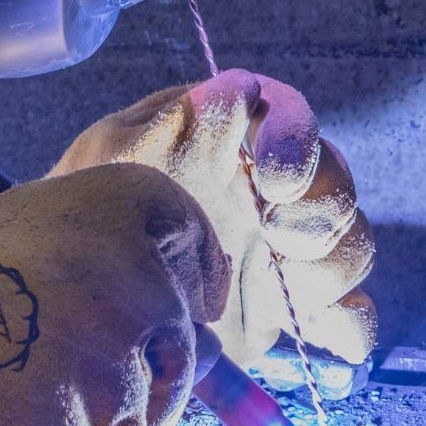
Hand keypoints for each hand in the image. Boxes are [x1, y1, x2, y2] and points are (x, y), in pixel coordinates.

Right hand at [0, 162, 223, 425]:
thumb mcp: (9, 239)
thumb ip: (91, 256)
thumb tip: (158, 300)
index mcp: (101, 207)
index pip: (187, 225)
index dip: (200, 267)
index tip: (200, 302)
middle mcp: (124, 274)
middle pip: (183, 343)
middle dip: (151, 378)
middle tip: (77, 390)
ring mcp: (108, 358)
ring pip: (141, 415)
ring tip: (8, 410)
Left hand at [53, 70, 375, 369]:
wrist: (74, 296)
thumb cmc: (89, 212)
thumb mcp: (116, 159)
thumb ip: (177, 127)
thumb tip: (237, 91)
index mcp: (233, 142)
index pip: (288, 120)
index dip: (295, 140)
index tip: (273, 178)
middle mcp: (272, 193)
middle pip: (336, 185)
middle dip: (320, 209)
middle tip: (276, 233)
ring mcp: (287, 253)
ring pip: (350, 246)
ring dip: (333, 264)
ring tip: (286, 283)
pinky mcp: (291, 310)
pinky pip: (348, 316)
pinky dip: (349, 326)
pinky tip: (322, 335)